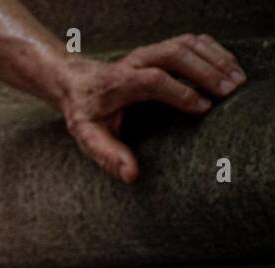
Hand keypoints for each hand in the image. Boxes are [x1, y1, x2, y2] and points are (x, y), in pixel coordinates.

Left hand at [57, 34, 245, 182]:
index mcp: (117, 82)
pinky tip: (228, 68)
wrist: (78, 85)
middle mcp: (134, 61)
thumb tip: (132, 176)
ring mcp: (150, 52)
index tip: (203, 107)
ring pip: (186, 45)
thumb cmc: (86, 114)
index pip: (152, 80)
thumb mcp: (88, 138)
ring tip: (236, 81)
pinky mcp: (161, 49)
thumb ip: (108, 156)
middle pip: (174, 54)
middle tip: (229, 91)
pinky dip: (213, 51)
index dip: (179, 92)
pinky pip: (192, 42)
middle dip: (204, 70)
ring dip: (214, 59)